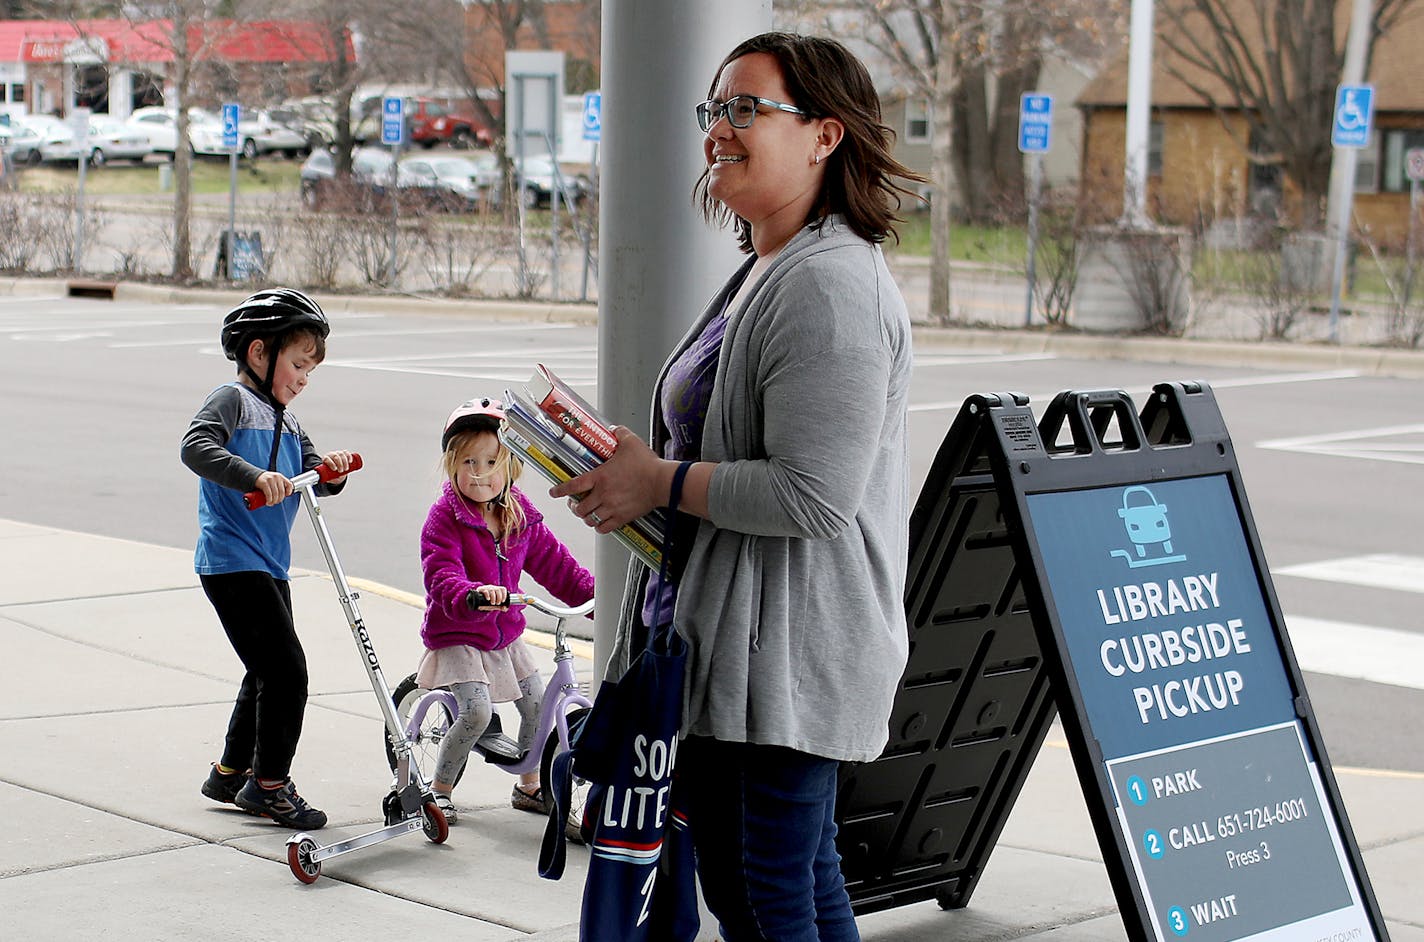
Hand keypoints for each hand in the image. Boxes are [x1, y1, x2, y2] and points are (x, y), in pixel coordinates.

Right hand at [254, 470, 292, 506]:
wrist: (252, 476)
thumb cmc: (264, 480)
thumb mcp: (274, 480)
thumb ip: (279, 485)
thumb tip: (284, 495)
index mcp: (280, 476)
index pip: (289, 485)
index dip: (289, 492)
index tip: (286, 496)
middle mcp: (276, 477)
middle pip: (282, 492)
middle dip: (279, 499)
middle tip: (276, 502)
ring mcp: (270, 480)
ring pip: (276, 494)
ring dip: (274, 501)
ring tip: (271, 503)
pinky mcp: (264, 483)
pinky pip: (269, 494)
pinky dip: (269, 500)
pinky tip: (268, 502)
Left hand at [321, 449, 354, 484]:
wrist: (336, 470)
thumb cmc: (331, 473)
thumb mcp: (329, 476)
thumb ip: (328, 478)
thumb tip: (329, 480)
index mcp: (325, 459)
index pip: (327, 459)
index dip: (331, 463)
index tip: (334, 469)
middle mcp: (331, 455)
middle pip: (335, 456)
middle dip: (339, 464)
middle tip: (341, 471)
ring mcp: (337, 453)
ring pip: (341, 454)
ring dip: (345, 462)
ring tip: (346, 469)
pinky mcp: (343, 453)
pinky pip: (346, 453)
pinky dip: (349, 456)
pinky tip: (350, 461)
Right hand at [468, 584, 508, 609]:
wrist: (478, 601)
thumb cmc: (488, 602)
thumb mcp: (495, 605)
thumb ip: (501, 607)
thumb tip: (505, 608)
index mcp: (497, 589)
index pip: (503, 589)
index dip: (504, 594)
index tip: (503, 601)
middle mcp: (492, 587)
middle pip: (498, 589)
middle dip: (499, 597)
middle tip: (497, 603)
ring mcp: (486, 588)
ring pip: (492, 590)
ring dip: (493, 597)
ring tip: (493, 603)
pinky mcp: (481, 589)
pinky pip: (485, 590)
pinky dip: (487, 595)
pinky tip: (488, 599)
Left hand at [550, 427, 669, 533]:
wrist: (662, 483)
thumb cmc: (647, 464)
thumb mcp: (631, 442)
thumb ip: (619, 433)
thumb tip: (614, 429)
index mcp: (600, 477)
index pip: (573, 485)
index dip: (560, 490)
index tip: (554, 492)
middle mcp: (603, 494)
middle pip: (579, 507)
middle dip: (574, 507)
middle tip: (574, 504)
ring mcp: (612, 508)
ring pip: (589, 519)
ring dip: (585, 517)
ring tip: (587, 514)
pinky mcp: (623, 517)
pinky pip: (604, 528)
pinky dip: (599, 527)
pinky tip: (600, 523)